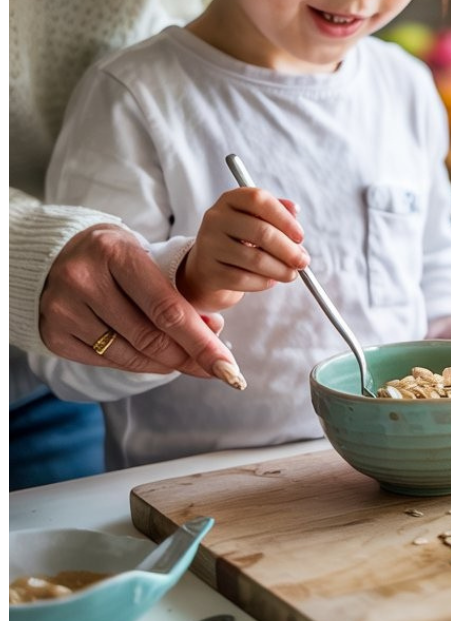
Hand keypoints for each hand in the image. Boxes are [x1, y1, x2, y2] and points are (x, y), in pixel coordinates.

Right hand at [39, 224, 243, 383]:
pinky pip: (107, 361)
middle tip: (216, 367)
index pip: (167, 308)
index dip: (201, 343)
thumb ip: (178, 293)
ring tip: (186, 358)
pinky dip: (138, 364)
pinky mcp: (53, 335)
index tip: (228, 368)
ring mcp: (63, 310)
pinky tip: (154, 359)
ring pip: (129, 355)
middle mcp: (83, 281)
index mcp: (115, 253)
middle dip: (189, 357)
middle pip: (149, 337)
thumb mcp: (148, 258)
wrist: (55, 255)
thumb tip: (212, 331)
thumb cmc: (115, 257)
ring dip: (167, 364)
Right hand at [178, 189, 307, 312]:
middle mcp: (216, 218)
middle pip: (261, 232)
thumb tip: (294, 209)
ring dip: (280, 269)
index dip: (284, 219)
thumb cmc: (240, 239)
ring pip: (255, 259)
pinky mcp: (209, 270)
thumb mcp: (257, 219)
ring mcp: (209, 244)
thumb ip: (277, 211)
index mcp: (231, 199)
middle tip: (303, 262)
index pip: (259, 200)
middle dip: (289, 251)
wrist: (208, 265)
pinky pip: (243, 279)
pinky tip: (271, 281)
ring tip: (291, 274)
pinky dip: (263, 282)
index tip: (300, 237)